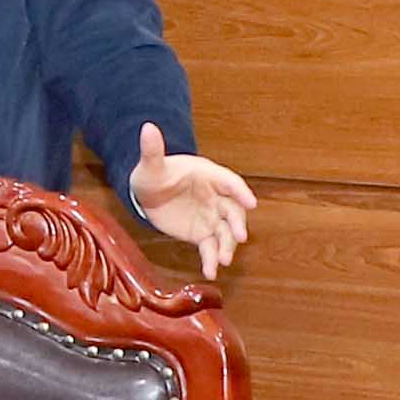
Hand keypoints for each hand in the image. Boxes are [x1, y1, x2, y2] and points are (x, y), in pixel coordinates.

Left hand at [126, 125, 253, 274]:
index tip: (252, 203)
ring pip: (225, 232)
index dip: (241, 191)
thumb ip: (152, 150)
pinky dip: (211, 260)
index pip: (229, 182)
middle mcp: (215, 197)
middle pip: (233, 210)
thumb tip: (147, 126)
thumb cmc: (153, 175)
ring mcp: (211, 217)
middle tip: (240, 237)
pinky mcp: (202, 234)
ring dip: (226, 246)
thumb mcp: (151, 165)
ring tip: (223, 260)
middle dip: (238, 224)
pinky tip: (210, 272)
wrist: (148, 195)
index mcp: (208, 175)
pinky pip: (210, 248)